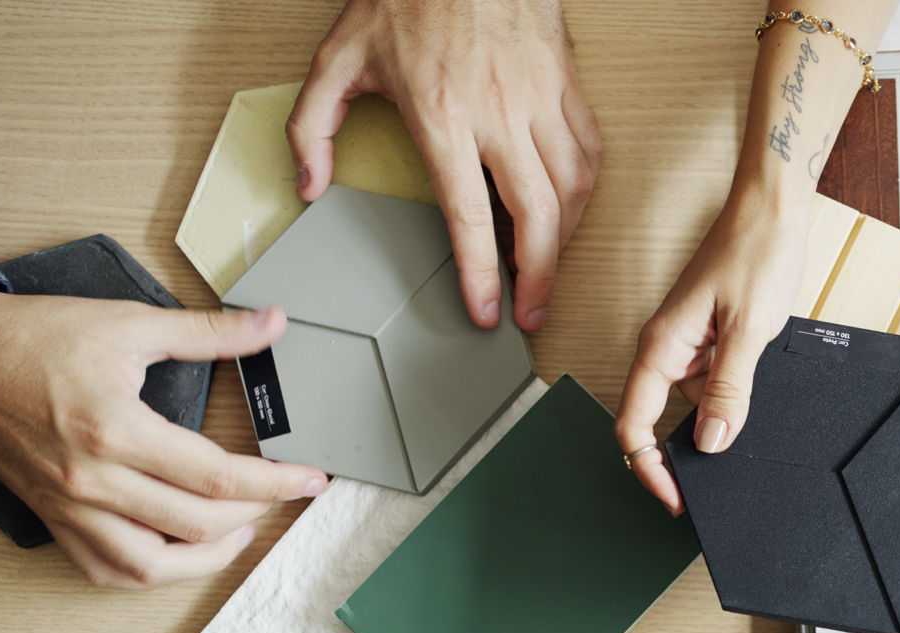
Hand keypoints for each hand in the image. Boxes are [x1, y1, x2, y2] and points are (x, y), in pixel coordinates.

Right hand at [0, 288, 327, 588]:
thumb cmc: (33, 339)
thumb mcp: (129, 324)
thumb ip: (208, 332)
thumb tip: (271, 324)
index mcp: (115, 431)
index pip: (218, 477)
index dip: (276, 483)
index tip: (310, 478)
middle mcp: (92, 479)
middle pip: (196, 524)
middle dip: (255, 513)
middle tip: (282, 494)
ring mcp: (70, 505)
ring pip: (152, 566)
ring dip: (208, 557)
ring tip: (241, 531)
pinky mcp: (54, 517)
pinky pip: (106, 569)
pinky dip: (151, 572)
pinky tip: (179, 553)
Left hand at [289, 0, 602, 332]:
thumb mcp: (337, 57)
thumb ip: (313, 126)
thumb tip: (310, 184)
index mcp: (442, 115)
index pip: (470, 216)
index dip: (482, 274)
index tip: (488, 310)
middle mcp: (498, 112)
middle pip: (537, 216)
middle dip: (540, 276)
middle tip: (534, 309)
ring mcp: (538, 97)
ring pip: (573, 188)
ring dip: (566, 238)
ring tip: (550, 265)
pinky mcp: (564, 81)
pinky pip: (589, 148)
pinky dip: (585, 188)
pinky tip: (571, 207)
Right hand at [613, 192, 808, 512]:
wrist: (775, 212)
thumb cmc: (754, 252)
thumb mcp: (748, 329)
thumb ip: (729, 389)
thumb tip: (712, 441)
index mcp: (660, 347)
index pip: (633, 424)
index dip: (649, 468)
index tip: (676, 499)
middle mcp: (668, 350)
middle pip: (659, 421)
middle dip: (684, 454)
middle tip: (714, 485)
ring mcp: (691, 346)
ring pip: (694, 406)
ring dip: (718, 420)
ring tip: (746, 421)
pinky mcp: (714, 341)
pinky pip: (715, 385)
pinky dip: (733, 399)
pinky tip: (755, 393)